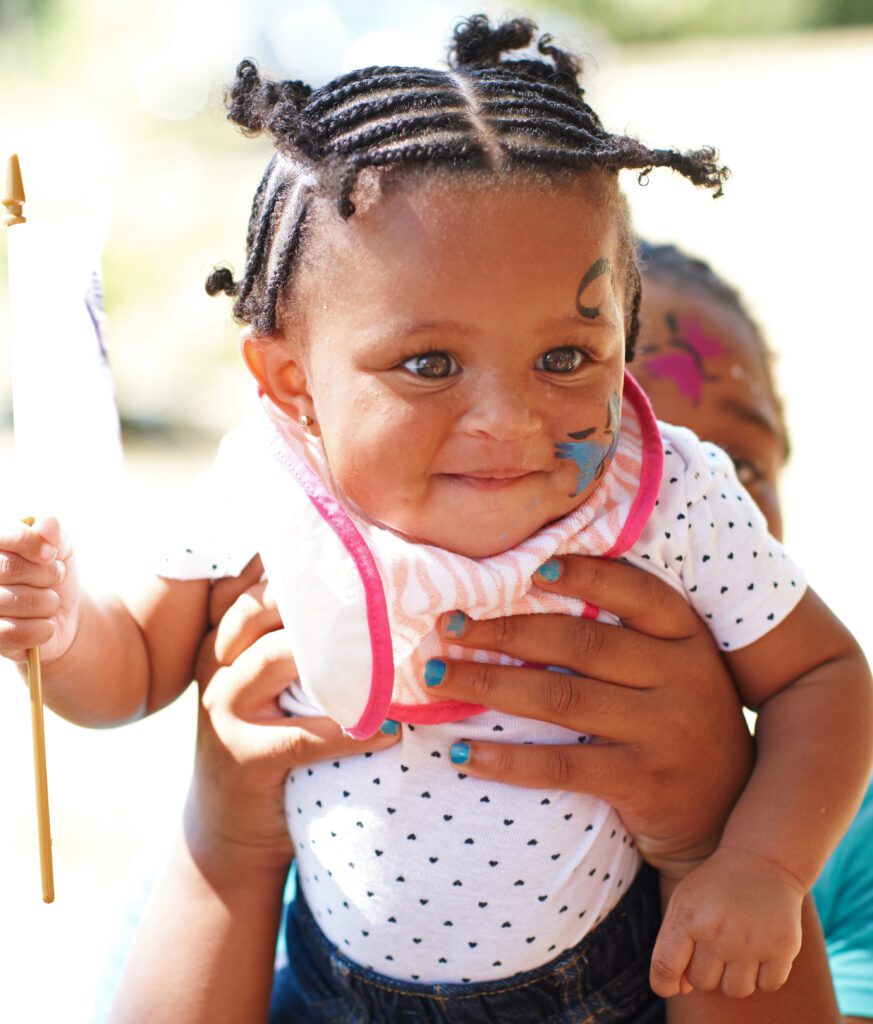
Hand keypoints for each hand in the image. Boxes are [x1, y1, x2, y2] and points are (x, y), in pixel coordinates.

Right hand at [0, 517, 79, 661]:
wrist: (64, 613)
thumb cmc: (55, 575)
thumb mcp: (62, 549)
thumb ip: (55, 534)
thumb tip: (47, 525)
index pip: (2, 536)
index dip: (30, 542)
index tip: (51, 554)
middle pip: (8, 567)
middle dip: (45, 574)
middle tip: (55, 577)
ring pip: (13, 601)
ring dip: (47, 602)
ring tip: (51, 602)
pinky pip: (13, 633)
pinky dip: (41, 629)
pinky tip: (47, 624)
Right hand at [188, 563, 397, 873]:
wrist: (229, 830)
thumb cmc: (267, 739)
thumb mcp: (266, 681)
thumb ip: (293, 636)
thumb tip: (361, 583)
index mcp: (224, 639)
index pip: (256, 582)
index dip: (302, 562)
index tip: (356, 553)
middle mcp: (217, 665)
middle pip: (261, 607)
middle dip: (321, 596)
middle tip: (381, 593)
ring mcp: (224, 710)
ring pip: (277, 657)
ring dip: (340, 655)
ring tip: (391, 654)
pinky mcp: (245, 758)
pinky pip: (306, 735)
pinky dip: (353, 731)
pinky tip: (390, 729)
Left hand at [428, 555, 753, 878]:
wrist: (730, 818)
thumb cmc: (681, 726)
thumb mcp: (678, 672)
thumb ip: (630, 638)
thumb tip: (535, 592)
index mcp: (686, 640)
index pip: (638, 592)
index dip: (586, 573)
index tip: (530, 565)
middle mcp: (681, 679)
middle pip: (581, 642)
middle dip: (505, 631)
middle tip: (448, 624)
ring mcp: (663, 732)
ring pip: (562, 698)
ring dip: (490, 684)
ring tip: (436, 677)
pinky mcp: (644, 783)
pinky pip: (563, 766)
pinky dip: (508, 758)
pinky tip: (463, 753)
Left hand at [652, 846, 803, 998]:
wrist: (762, 862)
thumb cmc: (715, 888)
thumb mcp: (685, 903)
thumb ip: (674, 945)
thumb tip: (680, 989)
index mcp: (687, 917)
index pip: (664, 967)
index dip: (663, 985)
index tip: (670, 985)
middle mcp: (717, 931)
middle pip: (702, 983)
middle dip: (706, 970)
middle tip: (716, 945)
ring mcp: (751, 941)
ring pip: (734, 990)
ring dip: (735, 976)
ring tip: (738, 948)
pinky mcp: (782, 947)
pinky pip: (767, 986)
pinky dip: (764, 975)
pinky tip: (761, 949)